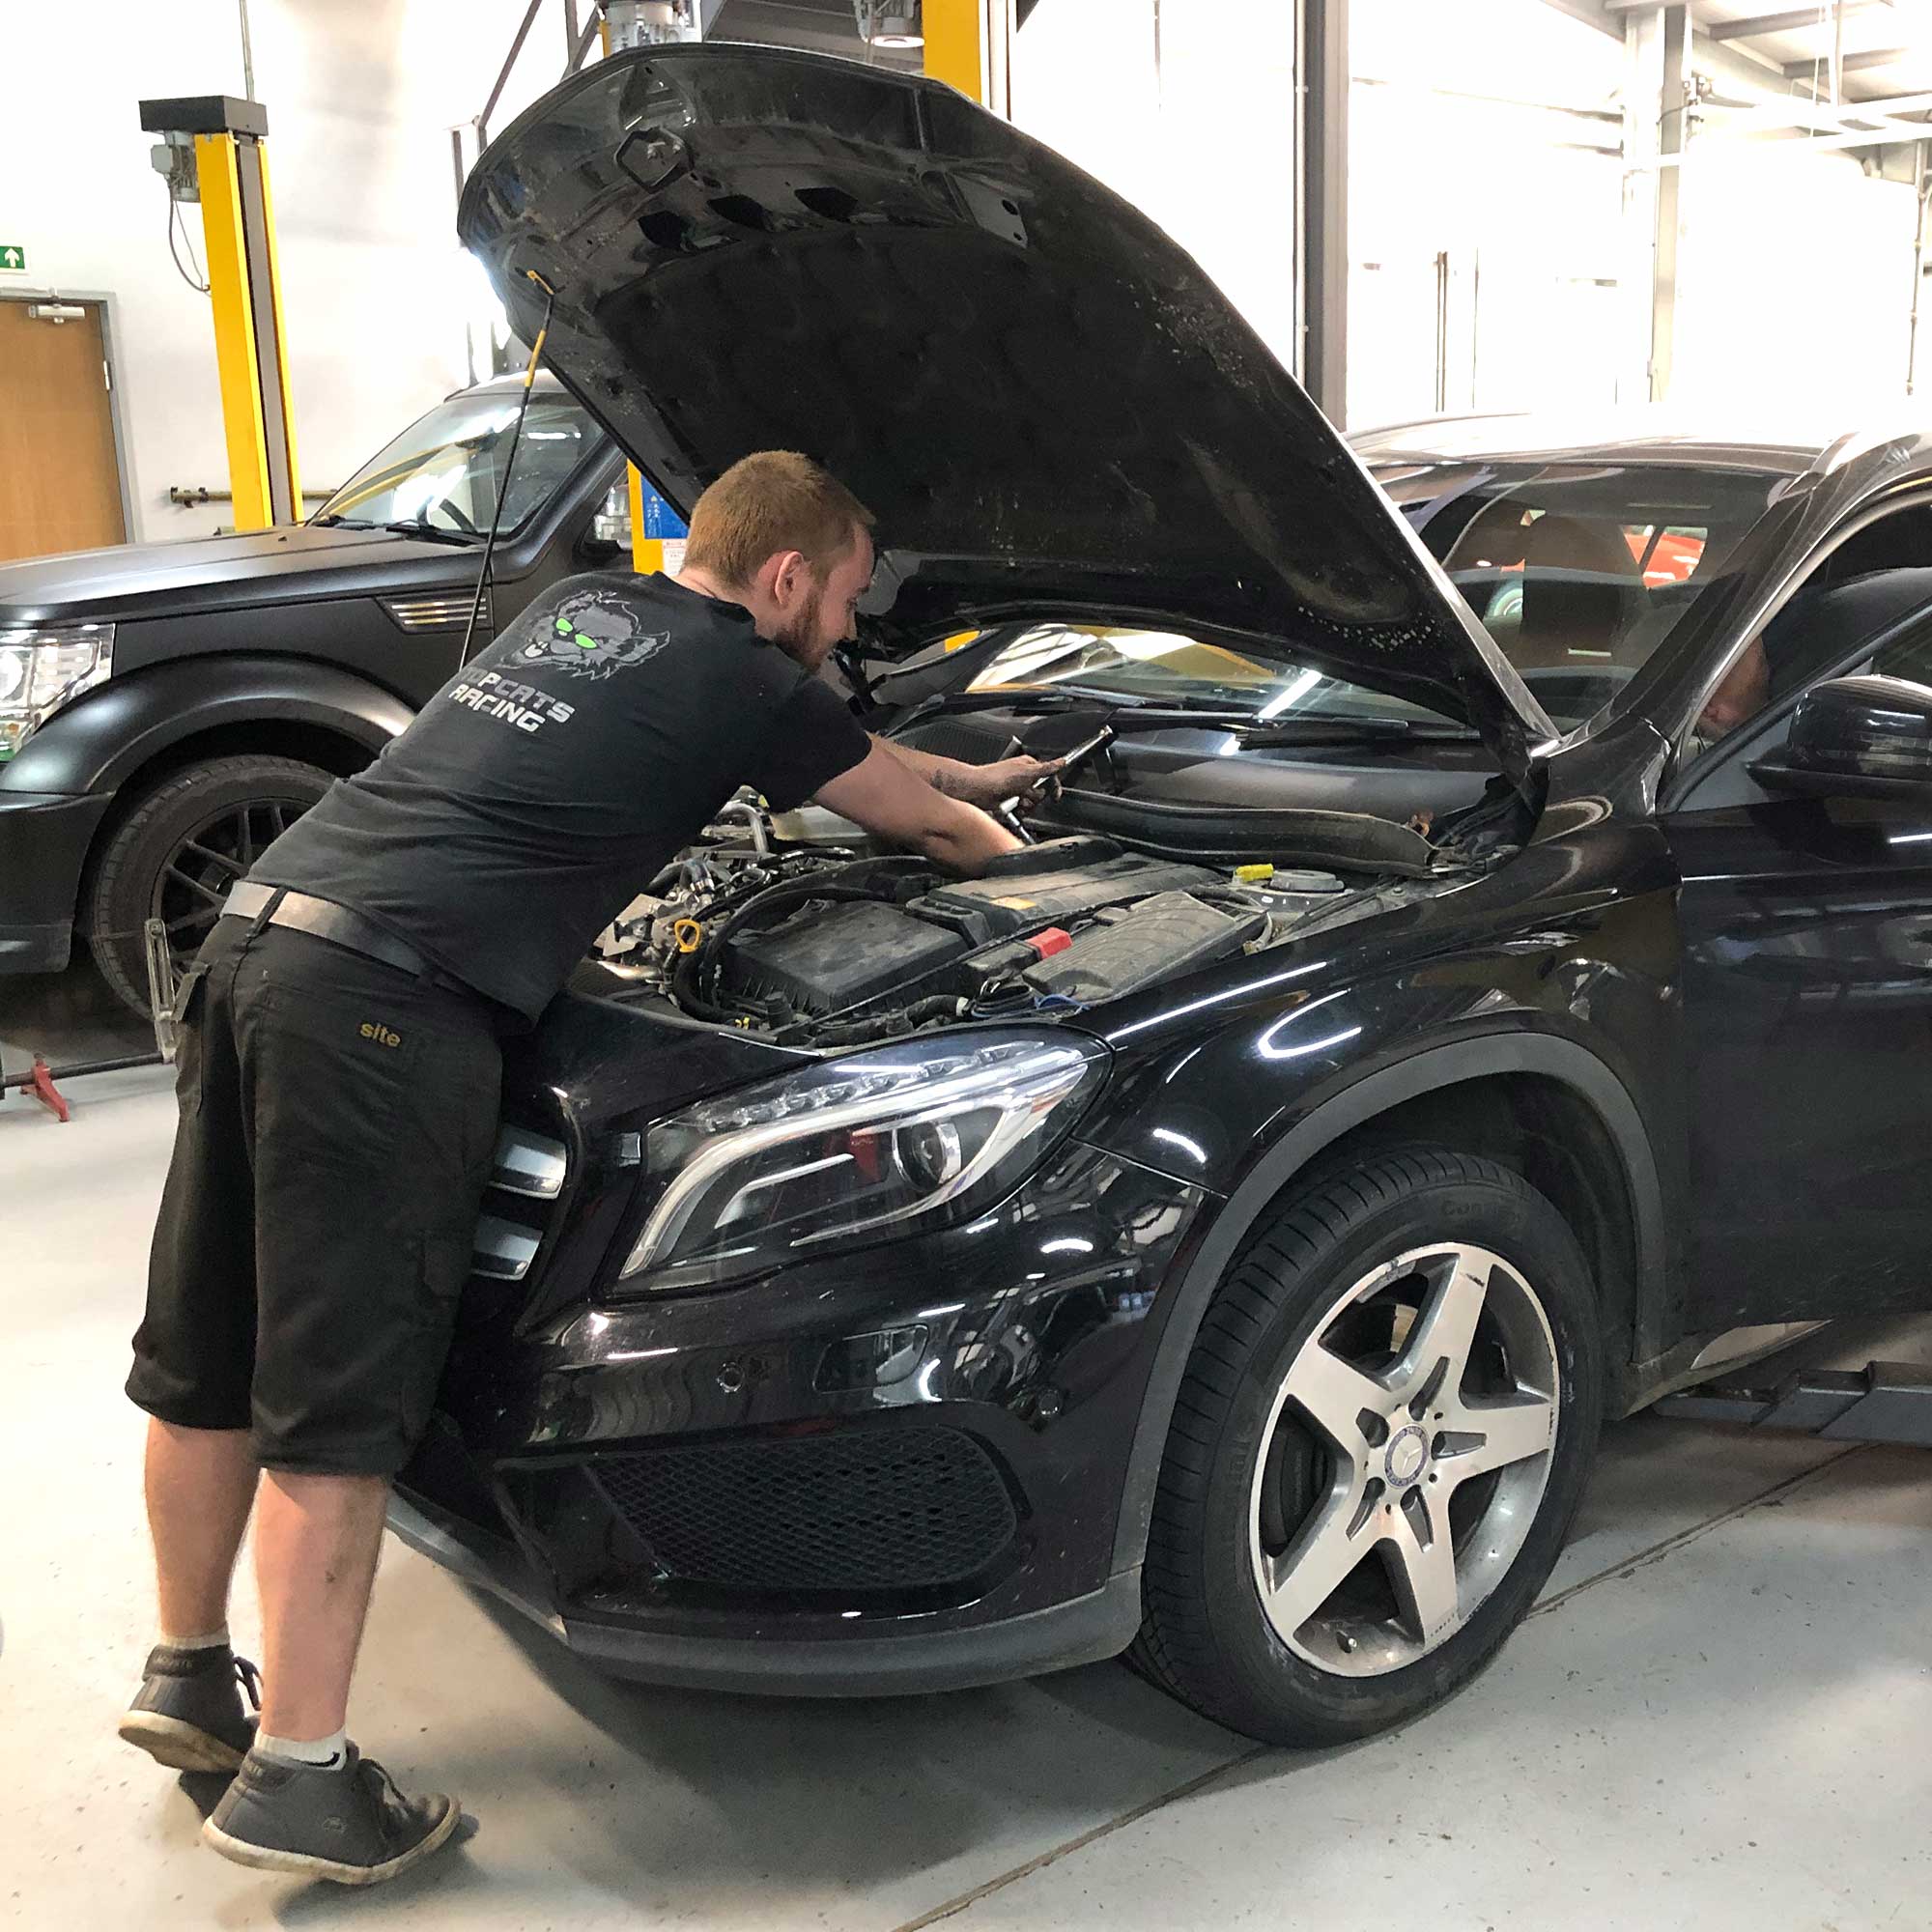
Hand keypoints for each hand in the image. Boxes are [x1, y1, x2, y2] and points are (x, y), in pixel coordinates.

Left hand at [939, 755, 1064, 809]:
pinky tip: (1013, 809)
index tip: (1055, 796)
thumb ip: (1047, 768)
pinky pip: (1021, 810)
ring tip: (1018, 803)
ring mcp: (1015, 790)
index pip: (1049, 776)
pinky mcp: (1009, 801)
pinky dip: (1019, 811)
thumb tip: (1062, 762)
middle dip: (1035, 798)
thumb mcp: (1028, 771)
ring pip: (1031, 803)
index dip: (1053, 787)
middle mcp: (1022, 777)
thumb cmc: (997, 777)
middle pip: (1040, 793)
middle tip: (1026, 795)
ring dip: (1026, 806)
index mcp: (1028, 766)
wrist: (978, 791)